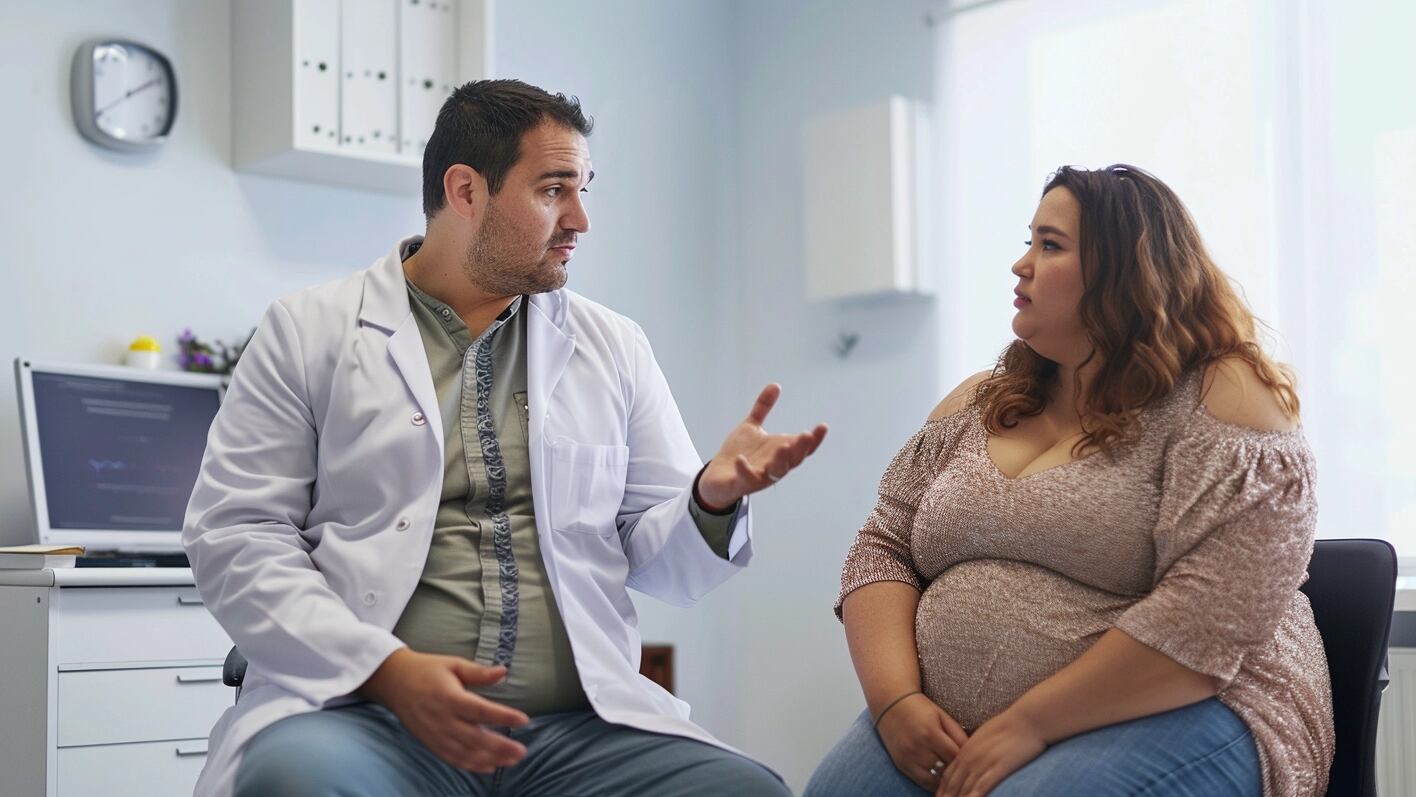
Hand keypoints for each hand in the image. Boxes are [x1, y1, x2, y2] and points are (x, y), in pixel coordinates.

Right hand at [359, 648, 530, 772]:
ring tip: (513, 759)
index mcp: (449, 697)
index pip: (480, 710)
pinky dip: (472, 765)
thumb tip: (503, 671)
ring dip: (491, 758)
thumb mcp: (453, 664)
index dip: (503, 716)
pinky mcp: (430, 743)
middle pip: (475, 738)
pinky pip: (453, 759)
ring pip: (466, 753)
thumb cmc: (427, 670)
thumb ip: (478, 672)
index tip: (524, 719)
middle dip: (501, 746)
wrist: (393, 682)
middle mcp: (442, 719)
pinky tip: (491, 766)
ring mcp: (435, 734)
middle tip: (522, 750)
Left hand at [696, 383, 827, 510]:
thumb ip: (763, 408)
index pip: (803, 448)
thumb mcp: (751, 427)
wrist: (717, 477)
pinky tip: (740, 459)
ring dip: (781, 460)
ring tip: (783, 446)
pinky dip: (745, 470)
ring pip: (777, 472)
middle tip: (807, 435)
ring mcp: (760, 476)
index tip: (823, 426)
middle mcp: (775, 466)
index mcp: (780, 452)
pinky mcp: (743, 483)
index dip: (815, 439)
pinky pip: (746, 478)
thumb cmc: (739, 453)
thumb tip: (775, 385)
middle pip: (794, 460)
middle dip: (801, 448)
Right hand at [875, 693, 969, 791]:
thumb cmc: (921, 708)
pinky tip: (941, 779)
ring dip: (946, 777)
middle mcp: (918, 747)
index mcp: (931, 733)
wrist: (890, 704)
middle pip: (946, 768)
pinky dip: (933, 783)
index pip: (955, 756)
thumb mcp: (942, 716)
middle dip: (957, 769)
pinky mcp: (901, 764)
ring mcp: (908, 757)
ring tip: (954, 774)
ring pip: (935, 779)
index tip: (973, 759)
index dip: (966, 759)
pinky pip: (922, 781)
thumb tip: (973, 752)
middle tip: (966, 769)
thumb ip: (958, 734)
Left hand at [937, 710, 1045, 796]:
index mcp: (965, 751)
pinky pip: (981, 787)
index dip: (942, 790)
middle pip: (952, 785)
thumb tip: (969, 761)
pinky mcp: (997, 769)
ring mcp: (982, 764)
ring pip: (964, 789)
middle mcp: (970, 759)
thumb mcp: (983, 737)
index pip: (948, 776)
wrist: (1027, 720)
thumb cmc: (1009, 727)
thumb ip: (973, 751)